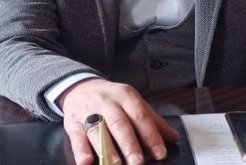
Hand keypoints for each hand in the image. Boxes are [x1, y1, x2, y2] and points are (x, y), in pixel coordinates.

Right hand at [58, 78, 179, 164]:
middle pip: (120, 124)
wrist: (81, 87)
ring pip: (98, 131)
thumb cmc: (111, 98)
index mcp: (126, 96)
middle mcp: (107, 103)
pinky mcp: (73, 124)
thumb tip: (172, 136)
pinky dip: (82, 151)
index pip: (140, 115)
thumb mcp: (133, 102)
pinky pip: (77, 138)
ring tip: (117, 164)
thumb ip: (152, 120)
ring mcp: (89, 112)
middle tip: (138, 162)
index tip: (160, 152)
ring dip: (107, 149)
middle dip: (130, 144)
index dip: (151, 135)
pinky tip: (87, 162)